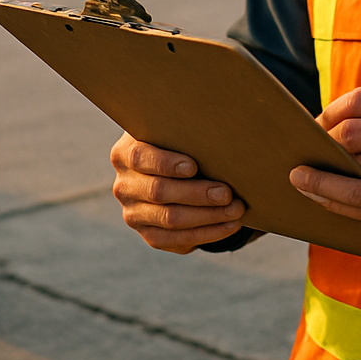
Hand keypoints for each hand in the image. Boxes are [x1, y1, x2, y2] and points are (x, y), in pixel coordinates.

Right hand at [110, 131, 245, 252]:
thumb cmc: (180, 143)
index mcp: (125, 154)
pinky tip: (229, 225)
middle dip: (197, 194)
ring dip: (208, 216)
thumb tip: (219, 119)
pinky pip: (177, 240)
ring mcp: (134, 214)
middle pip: (159, 192)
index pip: (141, 157)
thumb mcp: (174, 131)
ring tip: (236, 210)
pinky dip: (207, 233)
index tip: (194, 166)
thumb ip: (184, 128)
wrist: (172, 170)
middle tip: (227, 193)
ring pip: (170, 220)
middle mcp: (124, 186)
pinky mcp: (150, 234)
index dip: (167, 163)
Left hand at [289, 88, 360, 250]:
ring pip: (352, 166)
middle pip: (351, 132)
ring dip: (319, 173)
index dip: (329, 113)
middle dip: (323, 143)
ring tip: (300, 175)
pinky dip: (328, 194)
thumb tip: (327, 124)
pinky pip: (359, 198)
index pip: (360, 99)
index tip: (315, 126)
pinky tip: (311, 191)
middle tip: (309, 153)